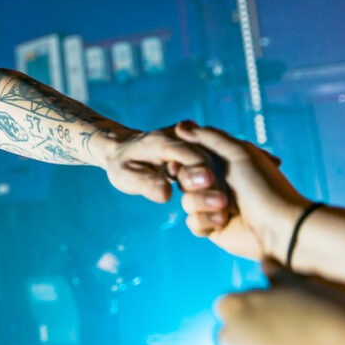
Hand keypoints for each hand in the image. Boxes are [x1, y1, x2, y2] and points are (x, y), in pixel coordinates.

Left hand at [102, 125, 217, 202]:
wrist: (123, 150)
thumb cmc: (122, 165)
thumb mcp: (124, 176)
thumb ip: (145, 183)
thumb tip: (166, 194)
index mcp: (159, 141)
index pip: (188, 154)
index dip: (200, 173)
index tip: (209, 193)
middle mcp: (177, 137)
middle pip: (204, 157)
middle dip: (213, 181)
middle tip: (220, 205)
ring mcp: (187, 141)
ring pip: (210, 160)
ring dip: (217, 182)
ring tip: (221, 207)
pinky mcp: (193, 149)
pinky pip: (208, 162)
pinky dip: (213, 181)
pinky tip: (216, 202)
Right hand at [174, 122, 308, 260]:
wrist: (278, 225)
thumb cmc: (263, 185)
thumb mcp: (238, 152)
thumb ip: (209, 137)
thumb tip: (181, 126)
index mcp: (223, 163)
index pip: (190, 156)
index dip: (185, 158)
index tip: (189, 159)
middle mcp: (216, 183)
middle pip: (183, 177)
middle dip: (194, 179)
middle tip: (210, 180)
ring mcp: (213, 206)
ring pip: (186, 200)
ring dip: (203, 201)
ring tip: (225, 205)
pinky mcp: (212, 228)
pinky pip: (193, 222)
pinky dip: (207, 220)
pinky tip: (224, 221)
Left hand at [216, 281, 344, 344]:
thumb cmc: (335, 317)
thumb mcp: (306, 287)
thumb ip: (277, 277)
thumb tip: (265, 264)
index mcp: (234, 308)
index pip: (231, 307)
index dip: (254, 310)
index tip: (276, 314)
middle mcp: (232, 342)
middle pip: (235, 339)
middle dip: (254, 339)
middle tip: (289, 339)